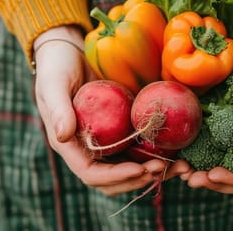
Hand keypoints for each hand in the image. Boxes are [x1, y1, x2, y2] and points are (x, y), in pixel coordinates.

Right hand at [33, 26, 188, 195]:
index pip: (92, 173)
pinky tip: (179, 150)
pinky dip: (158, 153)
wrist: (70, 52)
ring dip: (153, 172)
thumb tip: (64, 135)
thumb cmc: (57, 66)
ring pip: (130, 169)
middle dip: (139, 179)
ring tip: (179, 167)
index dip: (115, 176)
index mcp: (69, 145)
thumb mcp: (53, 84)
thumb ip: (58, 109)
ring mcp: (107, 142)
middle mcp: (88, 149)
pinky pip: (140, 149)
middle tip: (164, 168)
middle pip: (113, 180)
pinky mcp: (122, 130)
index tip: (140, 170)